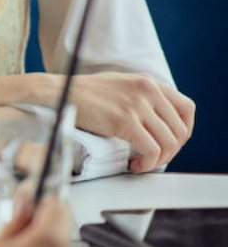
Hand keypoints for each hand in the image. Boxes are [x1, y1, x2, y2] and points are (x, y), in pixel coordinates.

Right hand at [68, 72, 194, 171]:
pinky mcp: (125, 120)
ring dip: (159, 160)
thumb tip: (159, 121)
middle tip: (154, 157)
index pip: (187, 108)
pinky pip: (151, 151)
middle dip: (171, 150)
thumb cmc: (84, 93)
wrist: (59, 92)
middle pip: (180, 130)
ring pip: (168, 143)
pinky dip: (147, 164)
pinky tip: (134, 164)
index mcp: (148, 82)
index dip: (184, 131)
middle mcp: (147, 90)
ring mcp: (137, 105)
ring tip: (142, 163)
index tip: (172, 142)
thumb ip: (143, 97)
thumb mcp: (121, 85)